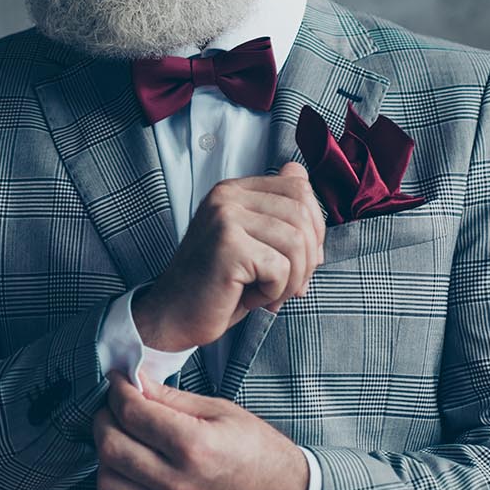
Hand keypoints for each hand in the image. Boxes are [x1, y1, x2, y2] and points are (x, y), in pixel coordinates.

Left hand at [92, 371, 308, 489]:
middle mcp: (177, 483)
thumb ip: (171, 397)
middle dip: (105, 417)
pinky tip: (125, 469)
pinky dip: (111, 487)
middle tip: (116, 405)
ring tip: (123, 437)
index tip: (119, 379)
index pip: (132, 413)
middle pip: (111, 446)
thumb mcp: (221, 411)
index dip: (118, 389)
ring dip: (105, 453)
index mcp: (195, 447)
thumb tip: (135, 380)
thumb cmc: (258, 453)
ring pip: (107, 480)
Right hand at [133, 161, 324, 351]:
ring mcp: (225, 218)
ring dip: (292, 279)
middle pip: (302, 214)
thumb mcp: (252, 241)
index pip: (298, 187)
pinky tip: (251, 297)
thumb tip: (301, 174)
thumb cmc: (218, 284)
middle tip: (289, 285)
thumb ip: (276, 210)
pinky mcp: (228, 245)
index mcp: (233, 190)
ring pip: (296, 242)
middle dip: (307, 258)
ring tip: (268, 293)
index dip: (314, 227)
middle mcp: (227, 196)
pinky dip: (274, 291)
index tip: (301, 259)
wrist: (175, 315)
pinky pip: (280, 268)